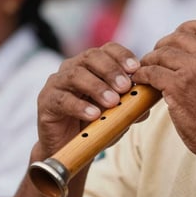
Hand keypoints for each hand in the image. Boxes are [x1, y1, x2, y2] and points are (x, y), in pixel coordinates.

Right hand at [34, 43, 139, 159]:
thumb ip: (132, 105)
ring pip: (75, 74)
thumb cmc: (95, 124)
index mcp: (92, 65)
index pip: (107, 49)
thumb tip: (149, 101)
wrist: (70, 146)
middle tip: (125, 86)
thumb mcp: (118, 114)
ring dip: (97, 87)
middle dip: (110, 70)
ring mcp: (57, 83)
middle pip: (90, 57)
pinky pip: (62, 99)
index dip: (122, 55)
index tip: (136, 68)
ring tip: (113, 102)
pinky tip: (94, 115)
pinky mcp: (46, 102)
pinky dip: (80, 106)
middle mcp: (73, 68)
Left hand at [133, 18, 195, 159]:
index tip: (173, 41)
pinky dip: (142, 75)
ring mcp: (195, 69)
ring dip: (149, 60)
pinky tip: (140, 80)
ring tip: (145, 69)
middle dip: (162, 45)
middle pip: (177, 36)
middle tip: (155, 57)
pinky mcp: (178, 85)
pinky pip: (151, 71)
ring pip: (162, 53)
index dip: (183, 30)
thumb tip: (190, 54)